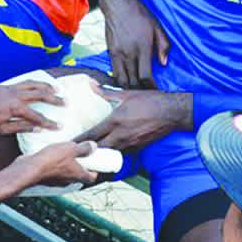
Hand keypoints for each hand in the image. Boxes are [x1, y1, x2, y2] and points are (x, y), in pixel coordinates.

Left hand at [0, 81, 63, 134]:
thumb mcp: (0, 129)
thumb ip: (19, 127)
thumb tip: (36, 128)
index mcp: (15, 108)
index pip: (37, 117)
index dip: (49, 123)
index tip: (59, 126)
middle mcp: (16, 95)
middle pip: (40, 95)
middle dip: (54, 99)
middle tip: (65, 103)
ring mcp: (12, 88)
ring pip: (34, 84)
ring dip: (47, 86)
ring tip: (57, 89)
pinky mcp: (7, 85)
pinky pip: (25, 81)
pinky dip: (35, 82)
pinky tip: (39, 84)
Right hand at [12, 140, 98, 188]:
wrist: (29, 169)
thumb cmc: (51, 161)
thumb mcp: (71, 149)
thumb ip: (83, 148)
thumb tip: (93, 146)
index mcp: (78, 175)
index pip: (92, 177)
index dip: (95, 170)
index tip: (94, 162)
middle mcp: (68, 181)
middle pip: (78, 175)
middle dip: (80, 166)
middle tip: (79, 154)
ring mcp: (56, 181)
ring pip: (65, 174)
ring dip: (66, 165)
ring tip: (64, 152)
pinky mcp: (46, 178)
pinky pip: (54, 172)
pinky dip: (55, 166)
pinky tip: (51, 155)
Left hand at [74, 87, 189, 149]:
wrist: (173, 112)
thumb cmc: (150, 101)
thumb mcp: (127, 94)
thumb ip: (107, 92)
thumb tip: (91, 86)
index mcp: (115, 121)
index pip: (92, 134)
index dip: (79, 141)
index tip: (68, 144)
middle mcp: (121, 135)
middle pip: (99, 149)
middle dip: (87, 152)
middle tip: (76, 153)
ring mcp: (130, 143)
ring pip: (110, 153)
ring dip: (100, 155)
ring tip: (90, 155)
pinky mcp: (139, 148)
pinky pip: (123, 153)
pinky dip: (114, 154)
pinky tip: (109, 153)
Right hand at [101, 0, 168, 88]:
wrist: (117, 4)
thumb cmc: (140, 14)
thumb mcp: (157, 27)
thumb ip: (163, 45)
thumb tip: (164, 63)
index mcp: (142, 47)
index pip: (145, 76)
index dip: (150, 88)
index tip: (156, 92)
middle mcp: (128, 53)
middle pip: (133, 82)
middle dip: (140, 92)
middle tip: (147, 97)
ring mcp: (117, 53)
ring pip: (121, 80)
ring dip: (129, 89)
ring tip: (136, 94)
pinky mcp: (110, 52)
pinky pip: (114, 72)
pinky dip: (120, 81)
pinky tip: (126, 84)